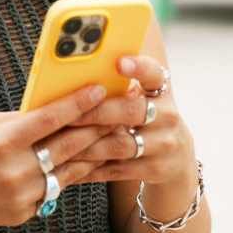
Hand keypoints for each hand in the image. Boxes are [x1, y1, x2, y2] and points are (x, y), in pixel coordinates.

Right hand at [0, 84, 109, 227]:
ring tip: (110, 138)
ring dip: (93, 153)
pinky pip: (55, 189)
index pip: (50, 119)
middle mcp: (16, 169)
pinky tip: (80, 163)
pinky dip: (67, 175)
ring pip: (70, 170)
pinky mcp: (27, 211)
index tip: (98, 90)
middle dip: (97, 126)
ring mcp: (24, 193)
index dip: (78, 103)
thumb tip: (54, 110)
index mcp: (2, 141)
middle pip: (69, 145)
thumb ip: (20, 121)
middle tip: (118, 112)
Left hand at [69, 55, 195, 184]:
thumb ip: (117, 89)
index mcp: (160, 92)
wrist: (176, 159)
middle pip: (130, 111)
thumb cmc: (143, 119)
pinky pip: (116, 170)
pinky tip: (65, 166)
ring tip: (57, 142)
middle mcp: (167, 116)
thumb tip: (65, 75)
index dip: (138, 67)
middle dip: (95, 112)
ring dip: (85, 144)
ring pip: (119, 144)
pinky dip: (88, 168)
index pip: (154, 73)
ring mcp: (164, 145)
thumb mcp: (141, 100)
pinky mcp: (155, 170)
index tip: (119, 62)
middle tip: (66, 113)